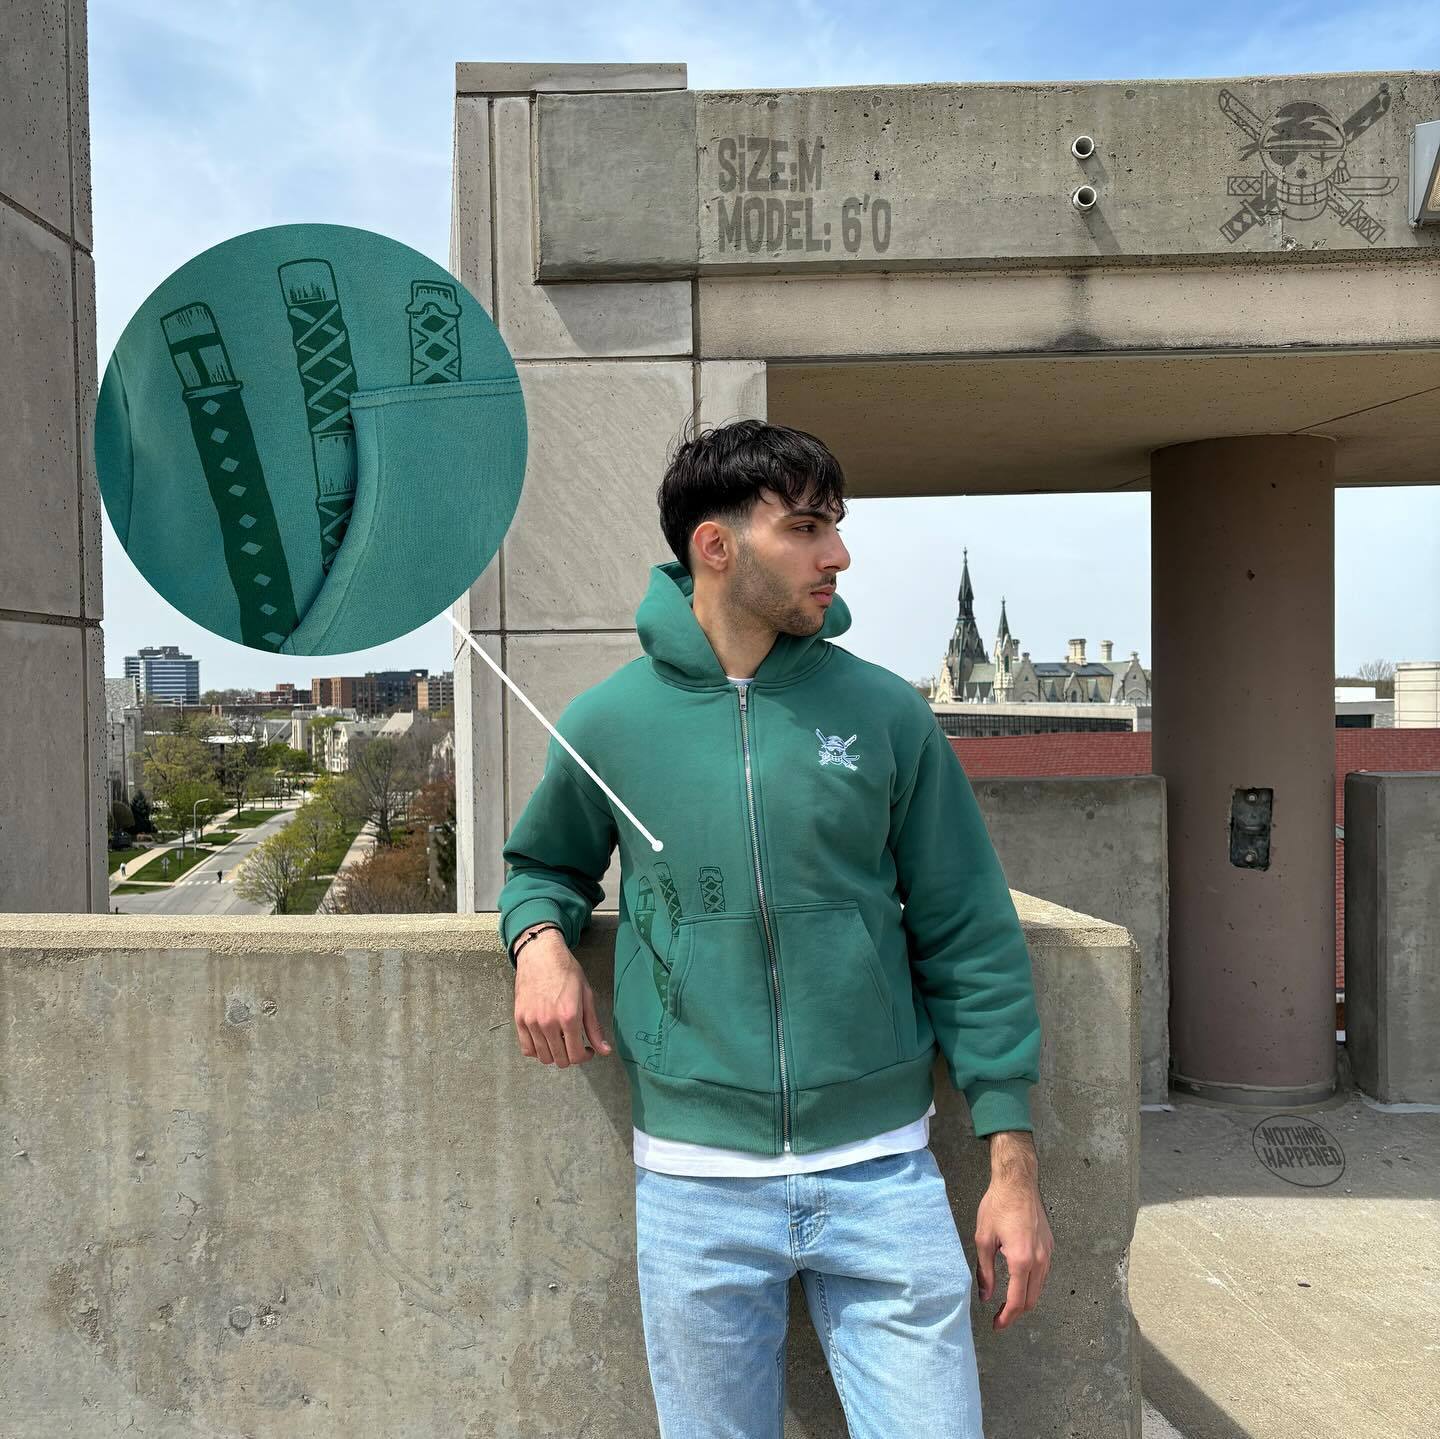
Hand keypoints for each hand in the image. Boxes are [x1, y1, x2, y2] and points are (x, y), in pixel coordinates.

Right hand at [513, 929, 612, 1067]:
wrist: (540, 954)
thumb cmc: (566, 971)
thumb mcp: (586, 996)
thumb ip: (594, 1026)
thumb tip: (604, 1050)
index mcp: (569, 1017)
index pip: (576, 1055)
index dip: (585, 1057)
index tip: (588, 1050)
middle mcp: (548, 1023)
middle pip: (560, 1060)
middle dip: (571, 1056)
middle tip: (575, 1044)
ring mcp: (531, 1022)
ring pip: (543, 1057)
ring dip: (555, 1054)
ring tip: (560, 1041)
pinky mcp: (519, 1020)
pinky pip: (527, 1048)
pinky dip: (537, 1050)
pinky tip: (546, 1040)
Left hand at [974, 1130, 1052, 1329]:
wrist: (1017, 1182)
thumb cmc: (997, 1206)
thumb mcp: (983, 1239)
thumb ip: (984, 1271)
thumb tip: (985, 1296)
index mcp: (1022, 1260)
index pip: (1017, 1300)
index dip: (1007, 1317)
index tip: (996, 1325)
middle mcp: (1040, 1260)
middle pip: (1032, 1299)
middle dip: (1016, 1312)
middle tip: (1000, 1317)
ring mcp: (1048, 1253)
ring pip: (1040, 1288)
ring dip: (1025, 1299)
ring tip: (1007, 1302)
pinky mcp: (1050, 1246)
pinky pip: (1043, 1274)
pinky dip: (1032, 1284)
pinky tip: (1018, 1281)